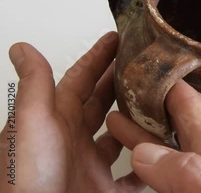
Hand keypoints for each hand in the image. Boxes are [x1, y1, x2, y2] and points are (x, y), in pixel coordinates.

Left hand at [0, 32, 143, 192]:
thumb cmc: (26, 183)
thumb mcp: (30, 127)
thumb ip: (34, 88)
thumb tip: (22, 48)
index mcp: (56, 121)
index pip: (80, 79)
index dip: (98, 57)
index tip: (118, 38)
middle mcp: (74, 141)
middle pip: (103, 103)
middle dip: (123, 81)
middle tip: (145, 65)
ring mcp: (91, 166)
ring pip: (121, 136)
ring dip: (139, 120)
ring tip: (161, 105)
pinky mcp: (104, 191)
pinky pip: (133, 175)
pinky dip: (147, 164)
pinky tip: (159, 156)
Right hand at [107, 82, 200, 192]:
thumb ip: (191, 175)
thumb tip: (148, 153)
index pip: (189, 105)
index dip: (166, 81)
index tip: (142, 64)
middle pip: (174, 123)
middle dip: (146, 104)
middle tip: (120, 88)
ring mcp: (198, 182)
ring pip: (165, 150)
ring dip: (140, 135)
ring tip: (115, 122)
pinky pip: (161, 176)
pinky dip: (142, 168)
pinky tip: (130, 169)